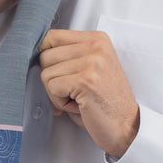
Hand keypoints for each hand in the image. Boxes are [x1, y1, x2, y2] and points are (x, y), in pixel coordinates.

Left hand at [38, 29, 139, 158]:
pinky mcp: (86, 80)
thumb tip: (34, 56)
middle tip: (73, 92)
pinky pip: (52, 88)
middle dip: (52, 79)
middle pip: (45, 56)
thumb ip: (68, 56)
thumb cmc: (105, 102)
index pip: (51, 36)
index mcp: (98, 39)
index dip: (45, 57)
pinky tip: (78, 105)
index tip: (55, 72)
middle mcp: (96, 46)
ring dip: (56, 93)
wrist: (127, 127)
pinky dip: (60, 102)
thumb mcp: (89, 69)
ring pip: (46, 73)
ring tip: (78, 99)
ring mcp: (92, 62)